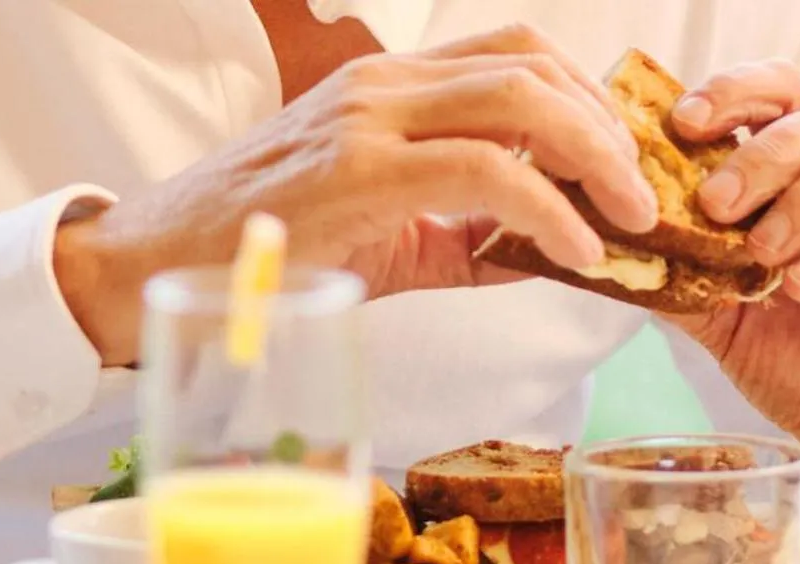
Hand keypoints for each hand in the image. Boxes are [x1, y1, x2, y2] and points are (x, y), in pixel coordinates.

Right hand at [57, 24, 657, 365]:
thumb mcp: (381, 236)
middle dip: (610, 127)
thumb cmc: (260, 254)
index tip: (626, 165)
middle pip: (534, 64)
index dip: (589, 101)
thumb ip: (464, 238)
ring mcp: (367, 120)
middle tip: (647, 194)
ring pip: (521, 100)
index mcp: (387, 89)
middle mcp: (381, 86)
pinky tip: (576, 252)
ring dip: (596, 157)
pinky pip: (487, 173)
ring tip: (630, 218)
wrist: (153, 270)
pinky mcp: (356, 172)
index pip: (516, 58)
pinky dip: (548, 210)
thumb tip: (549, 255)